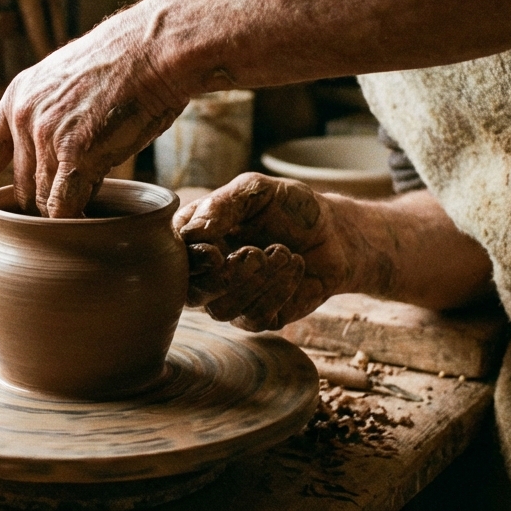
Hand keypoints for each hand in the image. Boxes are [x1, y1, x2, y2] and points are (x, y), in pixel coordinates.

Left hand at [0, 8, 187, 237]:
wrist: (152, 49)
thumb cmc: (124, 67)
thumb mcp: (67, 84)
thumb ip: (48, 118)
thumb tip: (51, 165)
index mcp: (16, 99)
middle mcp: (22, 118)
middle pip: (24, 188)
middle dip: (48, 199)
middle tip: (85, 181)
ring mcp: (46, 135)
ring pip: (46, 201)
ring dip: (71, 205)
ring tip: (104, 176)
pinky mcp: (75, 151)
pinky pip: (65, 206)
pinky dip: (76, 221)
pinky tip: (92, 223)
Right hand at [176, 173, 377, 330]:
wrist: (334, 233)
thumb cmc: (290, 207)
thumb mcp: (258, 191)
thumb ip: (223, 204)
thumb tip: (192, 233)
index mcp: (197, 239)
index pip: (175, 260)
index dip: (192, 261)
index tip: (216, 252)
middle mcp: (208, 272)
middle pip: (192, 294)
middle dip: (224, 277)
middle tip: (255, 252)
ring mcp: (232, 297)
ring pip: (222, 310)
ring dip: (256, 282)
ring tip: (284, 252)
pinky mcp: (260, 316)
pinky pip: (255, 319)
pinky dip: (278, 292)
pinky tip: (296, 265)